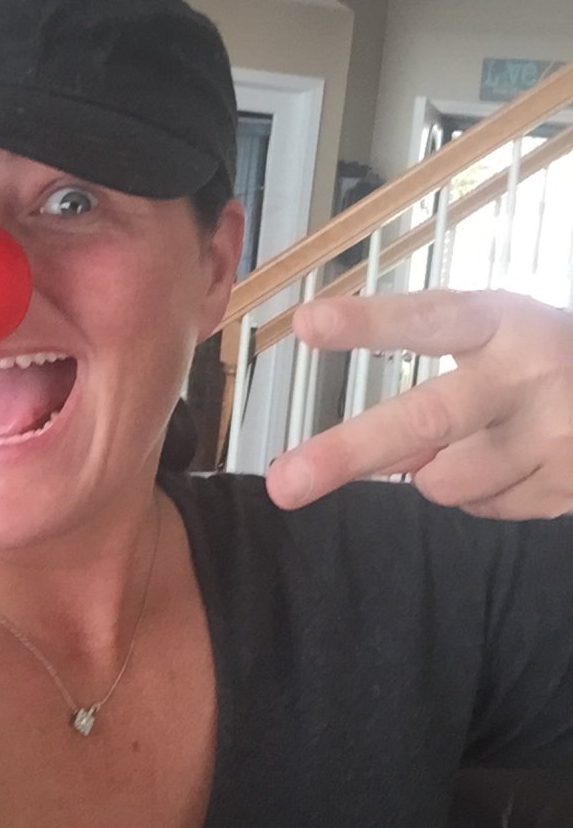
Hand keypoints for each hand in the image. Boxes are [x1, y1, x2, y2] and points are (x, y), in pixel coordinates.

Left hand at [265, 289, 572, 518]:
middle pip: (427, 419)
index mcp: (501, 322)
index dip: (367, 324)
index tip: (305, 323)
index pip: (426, 319)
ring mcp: (554, 438)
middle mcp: (527, 376)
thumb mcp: (493, 335)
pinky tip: (512, 459)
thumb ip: (432, 375)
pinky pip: (482, 509)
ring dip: (434, 472)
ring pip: (444, 482)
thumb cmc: (540, 355)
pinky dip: (479, 493)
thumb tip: (370, 445)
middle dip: (348, 453)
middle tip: (284, 483)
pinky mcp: (567, 488)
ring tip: (474, 438)